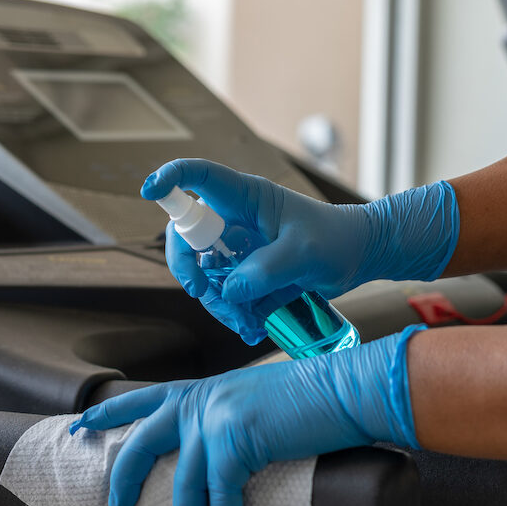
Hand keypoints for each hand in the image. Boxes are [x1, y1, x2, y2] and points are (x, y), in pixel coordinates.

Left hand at [70, 326, 422, 505]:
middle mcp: (200, 400)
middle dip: (124, 477)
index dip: (108, 414)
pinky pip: (219, 497)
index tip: (80, 425)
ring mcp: (215, 418)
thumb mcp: (251, 404)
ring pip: (183, 484)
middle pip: (142, 442)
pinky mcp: (236, 440)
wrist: (345, 389)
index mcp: (201, 390)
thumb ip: (227, 424)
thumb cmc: (307, 399)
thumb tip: (219, 461)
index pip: (141, 399)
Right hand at [143, 159, 458, 342]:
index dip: (171, 178)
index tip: (150, 190)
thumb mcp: (305, 252)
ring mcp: (235, 247)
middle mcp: (232, 220)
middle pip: (187, 238)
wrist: (356, 257)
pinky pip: (223, 293)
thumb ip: (267, 270)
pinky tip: (253, 328)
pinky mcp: (243, 271)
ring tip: (248, 325)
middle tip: (206, 295)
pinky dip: (232, 313)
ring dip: (218, 303)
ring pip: (204, 274)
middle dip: (191, 270)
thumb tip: (229, 291)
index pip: (199, 177)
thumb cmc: (336, 239)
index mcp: (245, 198)